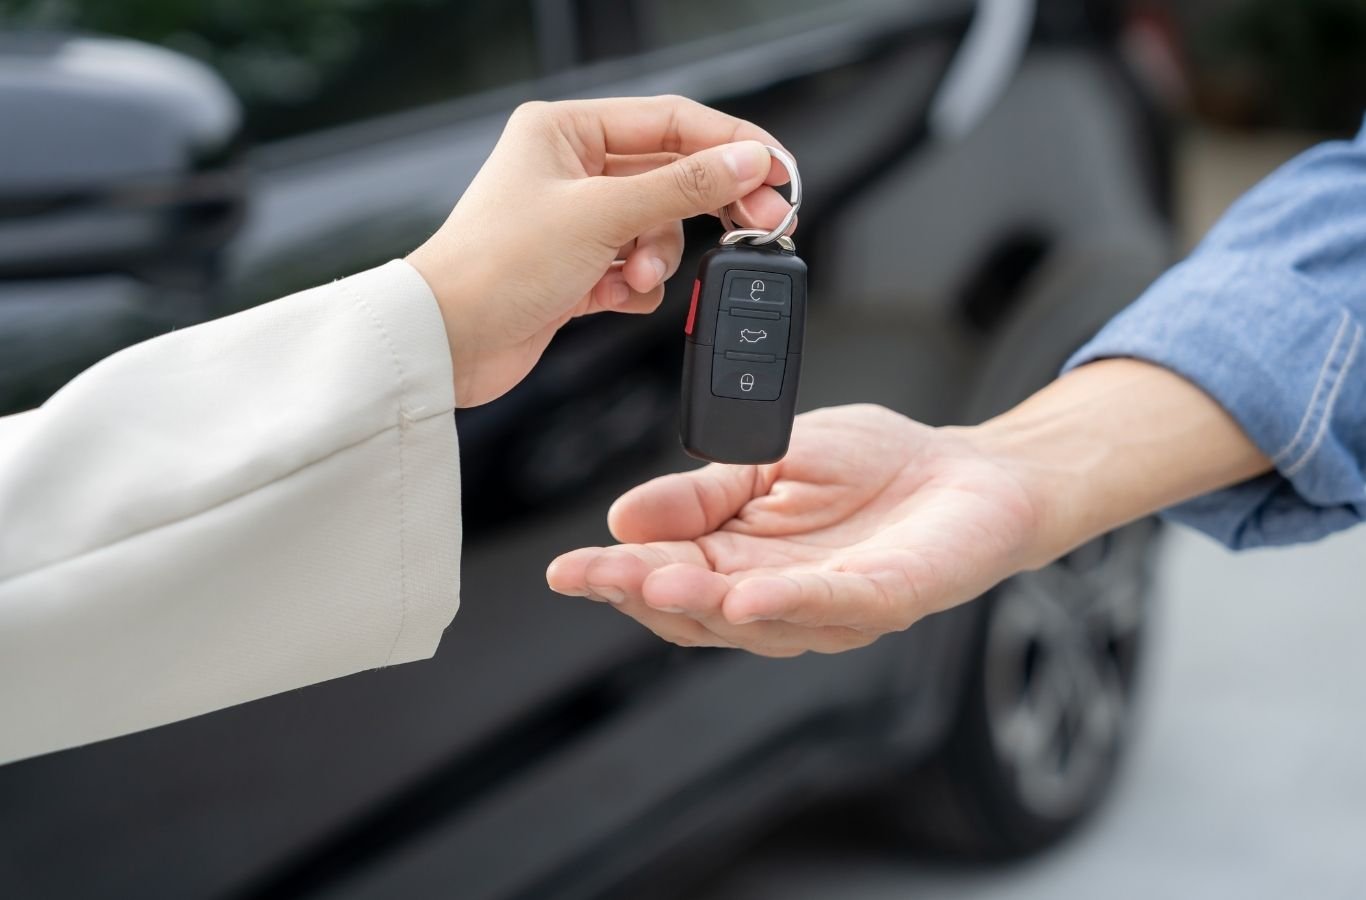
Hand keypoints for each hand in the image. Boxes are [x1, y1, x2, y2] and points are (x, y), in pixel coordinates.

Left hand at [407, 95, 792, 406]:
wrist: (447, 344)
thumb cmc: (494, 267)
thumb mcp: (602, 215)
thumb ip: (683, 187)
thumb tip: (747, 161)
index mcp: (565, 130)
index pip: (672, 121)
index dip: (731, 143)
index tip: (778, 170)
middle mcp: (570, 170)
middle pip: (671, 176)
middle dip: (708, 206)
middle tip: (762, 223)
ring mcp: (574, 222)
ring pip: (657, 229)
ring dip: (656, 258)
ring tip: (634, 277)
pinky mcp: (576, 270)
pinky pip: (635, 269)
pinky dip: (634, 286)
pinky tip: (612, 296)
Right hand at [546, 405, 1040, 656]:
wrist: (971, 470)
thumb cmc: (876, 467)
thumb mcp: (768, 460)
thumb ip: (702, 492)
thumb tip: (624, 513)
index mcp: (743, 559)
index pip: (667, 577)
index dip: (616, 575)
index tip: (567, 568)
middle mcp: (779, 595)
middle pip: (697, 609)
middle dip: (639, 593)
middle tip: (590, 576)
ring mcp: (831, 607)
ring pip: (753, 618)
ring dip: (700, 602)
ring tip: (650, 581)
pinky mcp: (886, 599)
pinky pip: (832, 606)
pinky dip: (786, 602)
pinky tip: (744, 594)